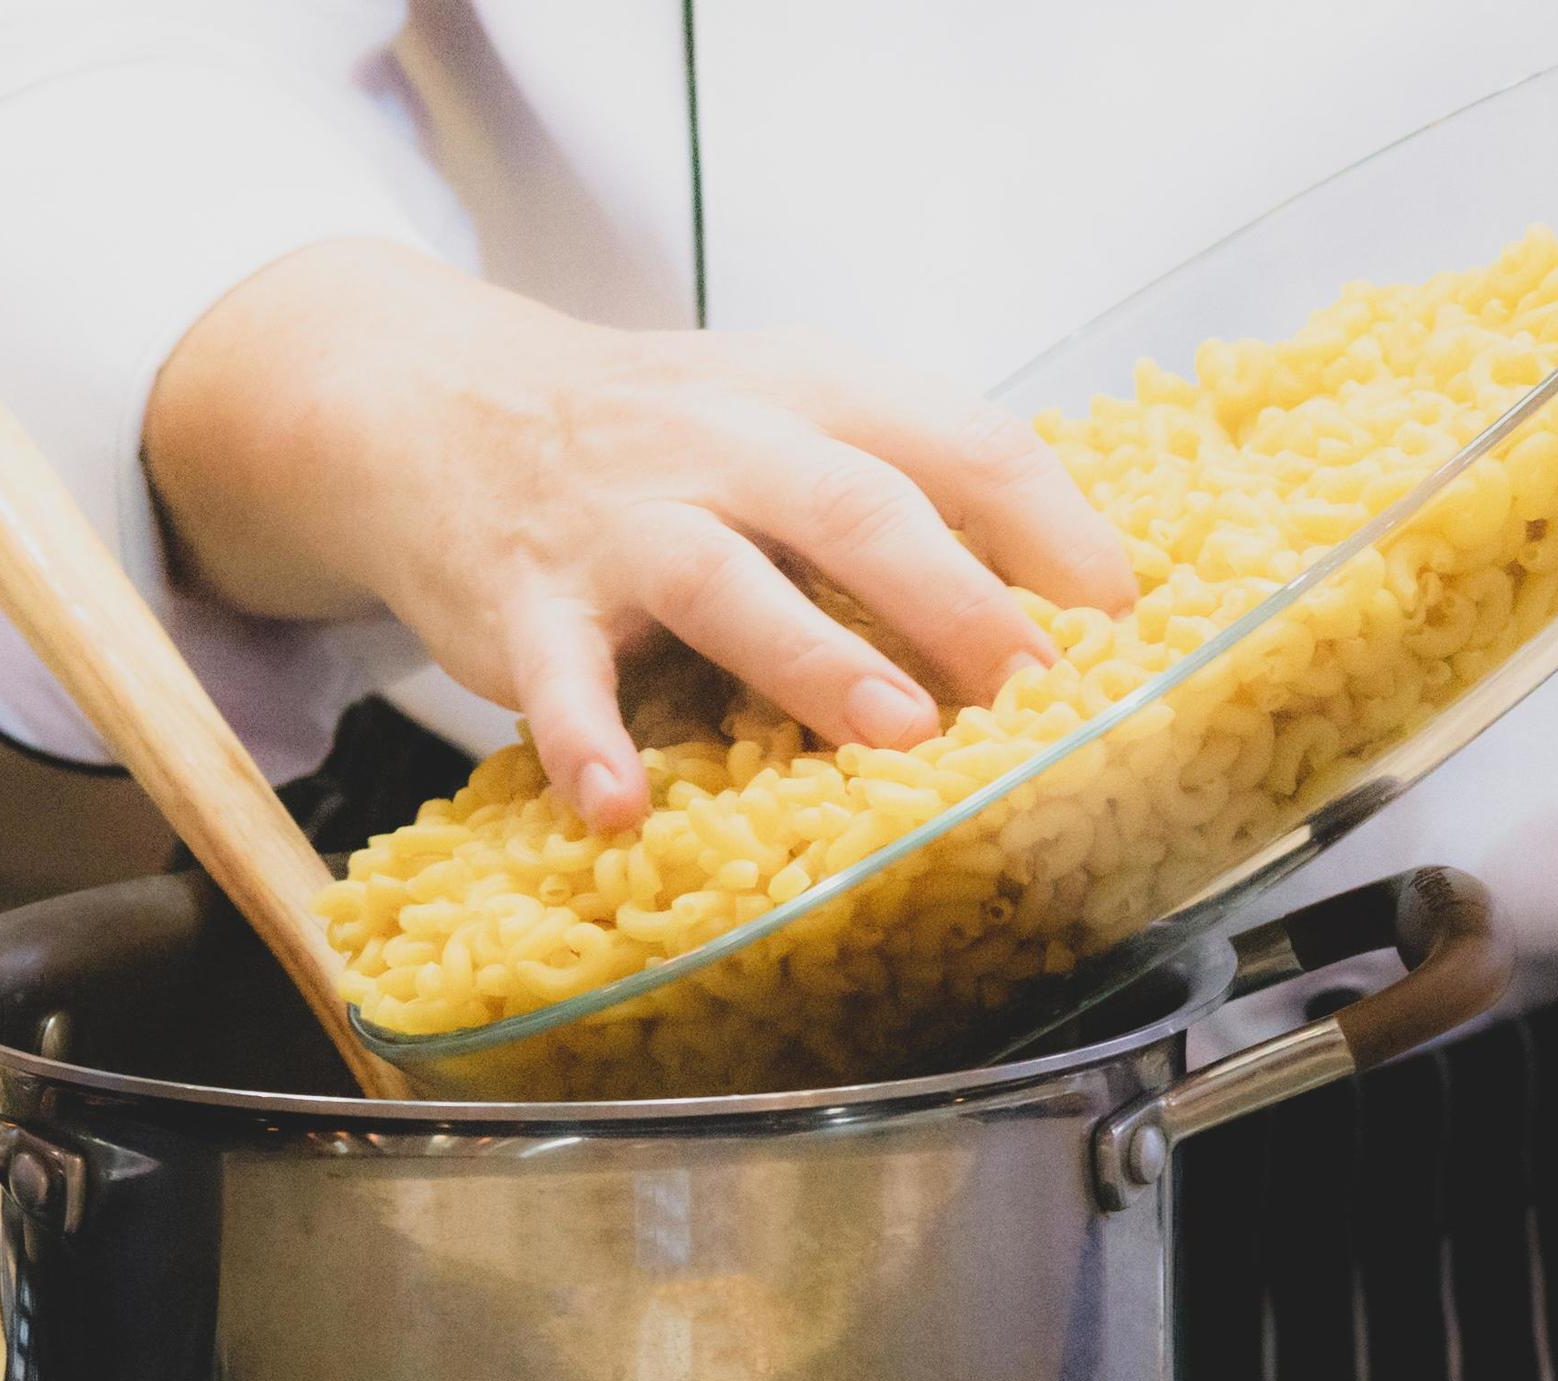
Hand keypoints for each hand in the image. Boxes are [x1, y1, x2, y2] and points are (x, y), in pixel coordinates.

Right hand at [145, 240, 1135, 830]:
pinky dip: (587, 742)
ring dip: (813, 657)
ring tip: (894, 731)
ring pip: (721, 578)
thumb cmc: (648, 436)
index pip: (954, 438)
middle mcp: (717, 444)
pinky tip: (620, 808)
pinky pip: (558, 679)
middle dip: (952, 596)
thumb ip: (896, 485)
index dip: (1048, 524)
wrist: (434, 402)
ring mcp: (617, 523)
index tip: (1124, 614)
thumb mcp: (778, 414)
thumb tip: (1062, 601)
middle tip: (1037, 685)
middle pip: (851, 504)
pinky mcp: (523, 604)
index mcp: (805, 395)